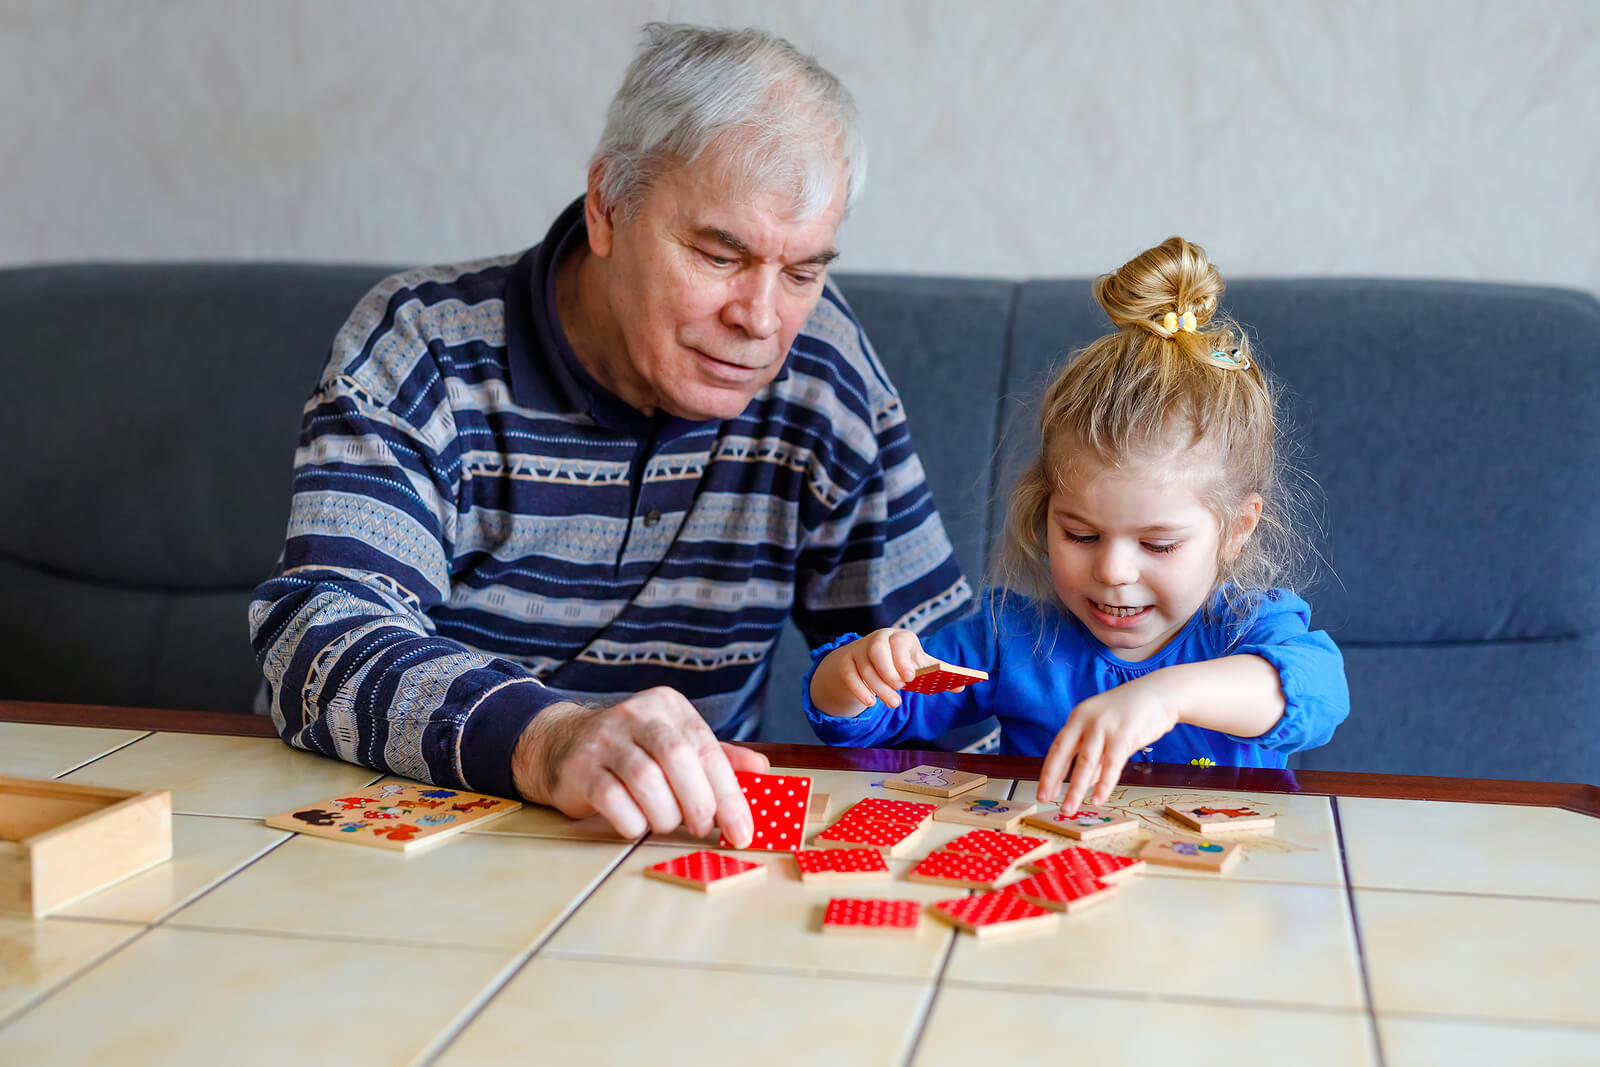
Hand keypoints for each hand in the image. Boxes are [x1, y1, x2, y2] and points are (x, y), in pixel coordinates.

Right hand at [509, 687, 769, 845]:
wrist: (561, 744)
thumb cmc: (631, 749)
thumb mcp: (675, 742)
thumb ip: (718, 757)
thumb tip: (761, 771)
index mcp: (668, 706)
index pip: (707, 748)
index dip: (730, 794)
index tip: (743, 831)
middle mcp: (637, 714)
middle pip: (678, 759)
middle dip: (699, 803)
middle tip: (702, 828)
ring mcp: (604, 739)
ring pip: (646, 779)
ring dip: (665, 814)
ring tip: (666, 824)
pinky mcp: (579, 767)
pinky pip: (612, 798)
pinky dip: (632, 821)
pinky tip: (637, 824)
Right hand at [811, 628, 941, 715]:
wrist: (870, 659)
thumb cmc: (901, 662)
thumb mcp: (919, 665)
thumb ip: (938, 673)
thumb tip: (961, 686)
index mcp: (899, 637)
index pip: (899, 642)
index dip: (903, 658)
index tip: (910, 677)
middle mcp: (877, 640)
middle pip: (877, 651)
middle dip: (888, 671)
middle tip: (900, 688)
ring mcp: (859, 650)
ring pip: (864, 667)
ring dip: (878, 687)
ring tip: (892, 702)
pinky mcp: (846, 663)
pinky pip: (849, 675)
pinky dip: (859, 690)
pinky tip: (870, 702)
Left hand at [1036, 675, 1176, 813]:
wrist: (1161, 693)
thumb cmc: (1133, 712)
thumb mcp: (1106, 729)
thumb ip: (1096, 755)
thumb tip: (1087, 782)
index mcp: (1078, 717)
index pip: (1057, 747)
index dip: (1049, 771)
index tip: (1043, 791)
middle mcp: (1087, 720)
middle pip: (1064, 754)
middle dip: (1052, 780)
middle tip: (1045, 800)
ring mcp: (1105, 727)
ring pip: (1085, 763)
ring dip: (1076, 789)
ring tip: (1069, 808)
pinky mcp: (1124, 735)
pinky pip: (1111, 765)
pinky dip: (1103, 785)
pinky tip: (1097, 799)